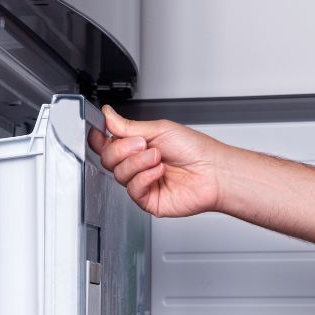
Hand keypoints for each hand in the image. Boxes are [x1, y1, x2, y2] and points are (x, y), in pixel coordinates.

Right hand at [89, 106, 228, 217]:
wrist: (214, 171)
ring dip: (138, 162)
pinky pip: (132, 189)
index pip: (106, 143)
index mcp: (138, 146)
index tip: (101, 130)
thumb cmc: (196, 150)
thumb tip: (108, 115)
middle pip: (107, 159)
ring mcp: (142, 182)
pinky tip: (159, 171)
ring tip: (158, 157)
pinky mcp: (148, 200)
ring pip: (118, 173)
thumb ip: (129, 126)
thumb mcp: (160, 129)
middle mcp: (138, 165)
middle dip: (122, 149)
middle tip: (143, 144)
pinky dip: (144, 177)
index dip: (99, 137)